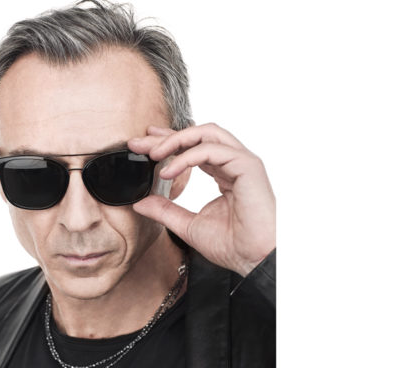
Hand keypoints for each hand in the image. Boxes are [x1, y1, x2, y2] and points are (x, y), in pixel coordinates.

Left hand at [128, 123, 275, 276]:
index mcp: (224, 173)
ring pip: (206, 134)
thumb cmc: (233, 245)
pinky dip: (186, 157)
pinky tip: (168, 171)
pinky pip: (211, 150)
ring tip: (152, 153)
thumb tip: (139, 202)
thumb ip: (165, 210)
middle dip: (166, 137)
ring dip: (176, 140)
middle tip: (138, 143)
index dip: (168, 142)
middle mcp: (233, 163)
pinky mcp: (247, 166)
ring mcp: (242, 162)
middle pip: (197, 135)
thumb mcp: (188, 225)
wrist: (255, 260)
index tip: (144, 145)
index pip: (194, 147)